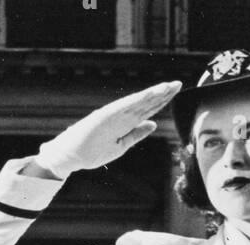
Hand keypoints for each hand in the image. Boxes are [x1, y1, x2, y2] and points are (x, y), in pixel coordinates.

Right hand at [37, 80, 182, 179]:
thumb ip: (136, 134)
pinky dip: (138, 99)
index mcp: (125, 121)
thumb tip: (153, 124)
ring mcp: (114, 114)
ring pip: (139, 102)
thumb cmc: (93, 150)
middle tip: (178, 84)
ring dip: (154, 94)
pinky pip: (125, 106)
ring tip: (169, 86)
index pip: (147, 109)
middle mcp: (121, 114)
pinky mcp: (107, 116)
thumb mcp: (121, 145)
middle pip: (146, 103)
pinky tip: (151, 93)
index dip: (161, 101)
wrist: (71, 155)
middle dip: (162, 94)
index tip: (174, 92)